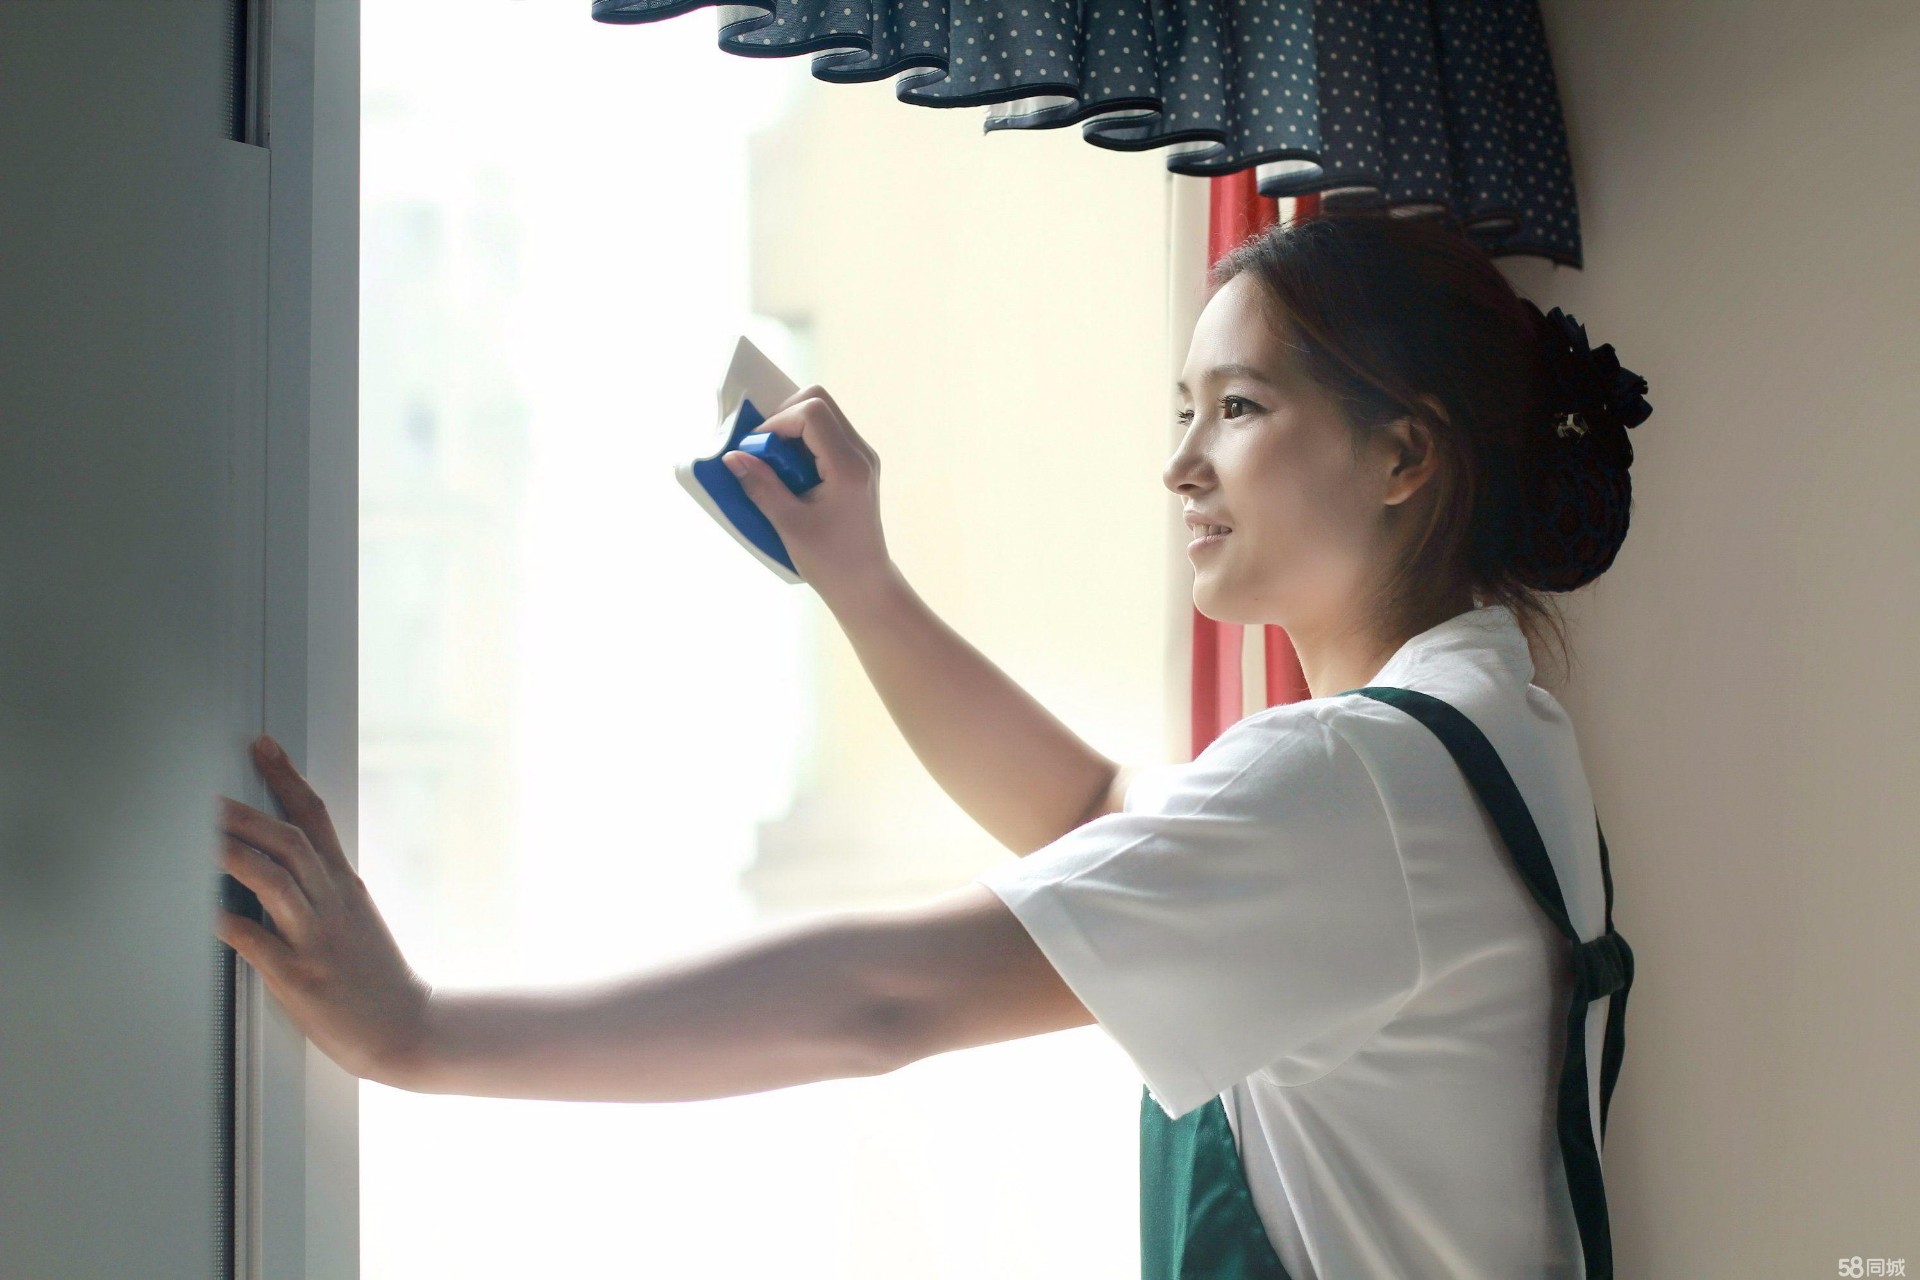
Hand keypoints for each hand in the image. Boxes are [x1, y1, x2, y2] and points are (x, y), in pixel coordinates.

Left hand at [215, 734, 432, 1085]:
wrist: (407, 1028)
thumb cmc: (377, 979)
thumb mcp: (359, 919)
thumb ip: (323, 890)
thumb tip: (284, 865)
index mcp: (346, 886)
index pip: (316, 818)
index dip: (287, 778)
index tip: (262, 746)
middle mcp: (332, 903)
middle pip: (287, 839)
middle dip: (244, 811)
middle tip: (205, 791)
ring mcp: (317, 937)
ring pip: (272, 877)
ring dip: (231, 851)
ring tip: (195, 833)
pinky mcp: (300, 975)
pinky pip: (254, 939)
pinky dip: (223, 919)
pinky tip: (197, 907)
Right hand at [722, 384, 893, 599]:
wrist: (863, 582)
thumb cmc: (829, 560)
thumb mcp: (789, 524)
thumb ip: (761, 486)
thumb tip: (732, 456)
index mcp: (848, 467)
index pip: (811, 413)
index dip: (777, 423)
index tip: (757, 450)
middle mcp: (861, 453)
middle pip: (819, 400)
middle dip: (784, 416)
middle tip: (765, 449)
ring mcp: (863, 456)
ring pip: (824, 413)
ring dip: (793, 428)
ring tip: (777, 463)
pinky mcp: (858, 463)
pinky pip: (828, 431)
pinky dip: (803, 440)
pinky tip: (791, 470)